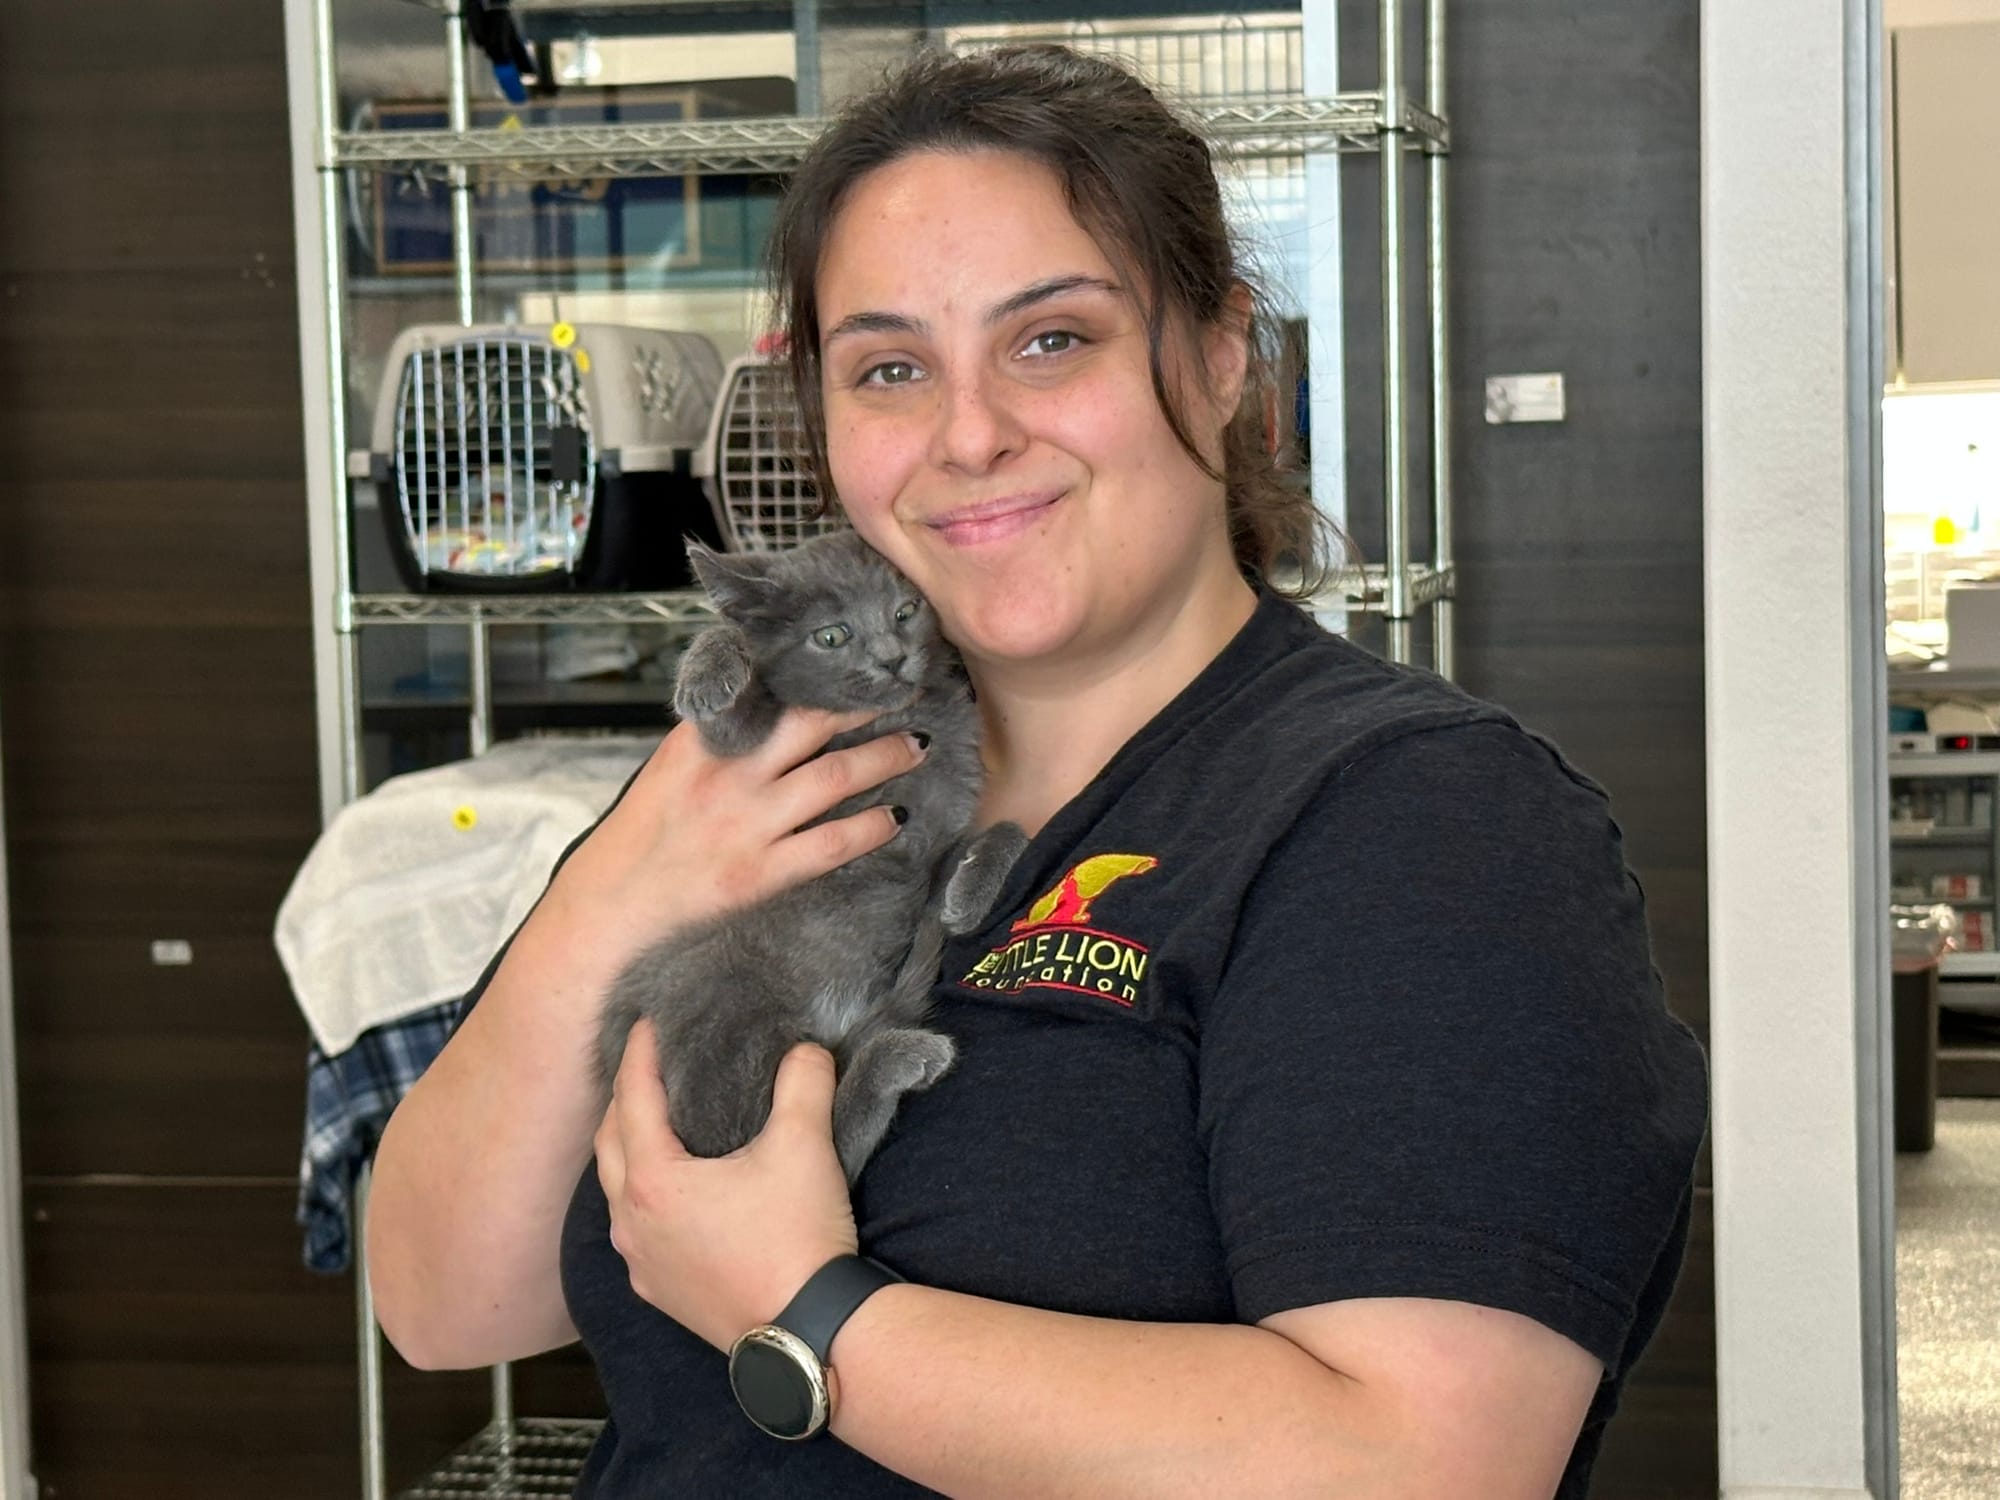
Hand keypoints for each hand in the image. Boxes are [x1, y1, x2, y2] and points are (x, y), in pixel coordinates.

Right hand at [536, 708, 926, 982]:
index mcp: (698, 743)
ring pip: (835, 777)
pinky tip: (895, 817)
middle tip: (904, 691)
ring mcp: (746, 824)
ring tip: (917, 745)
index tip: (854, 663)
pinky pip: (831, 843)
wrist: (608, 913)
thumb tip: (770, 713)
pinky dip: (869, 827)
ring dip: (885, 758)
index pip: (767, 690)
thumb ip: (716, 744)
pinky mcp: (760, 873)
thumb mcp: (667, 775)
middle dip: (865, 706)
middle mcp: (726, 775)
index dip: (819, 675)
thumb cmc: (638, 844)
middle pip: (813, 722)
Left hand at [595, 1020, 858, 1351]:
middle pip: (609, 1144)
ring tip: (656, 1126)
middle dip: (624, 1101)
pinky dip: (642, 1199)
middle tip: (648, 1068)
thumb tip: (805, 1050)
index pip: (633, 1098)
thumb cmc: (797, 1238)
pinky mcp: (660, 1293)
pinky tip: (671, 1195)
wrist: (808, 1333)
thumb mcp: (804, 1146)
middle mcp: (631, 1222)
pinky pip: (634, 1233)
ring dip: (628, 1152)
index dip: (639, 1055)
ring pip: (617, 1192)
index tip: (646, 1023)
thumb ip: (803, 1082)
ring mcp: (641, 1264)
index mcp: (653, 1180)